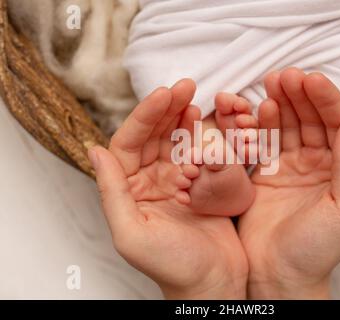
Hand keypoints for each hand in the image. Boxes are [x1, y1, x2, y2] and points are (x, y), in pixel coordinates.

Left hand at [89, 79, 247, 298]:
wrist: (213, 282)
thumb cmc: (172, 266)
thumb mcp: (132, 234)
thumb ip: (111, 193)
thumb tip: (94, 150)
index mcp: (129, 191)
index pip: (129, 143)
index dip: (145, 116)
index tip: (163, 94)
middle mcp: (149, 181)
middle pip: (153, 135)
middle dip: (166, 108)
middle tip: (184, 85)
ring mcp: (176, 180)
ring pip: (176, 139)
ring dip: (183, 116)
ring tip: (193, 97)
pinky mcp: (200, 183)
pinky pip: (198, 151)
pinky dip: (202, 135)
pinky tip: (206, 120)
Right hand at [239, 68, 339, 298]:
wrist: (278, 275)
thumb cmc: (317, 249)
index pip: (336, 124)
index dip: (325, 99)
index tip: (310, 79)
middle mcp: (316, 165)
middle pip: (310, 119)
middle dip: (300, 95)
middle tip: (285, 75)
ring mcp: (288, 168)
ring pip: (287, 126)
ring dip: (280, 104)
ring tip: (271, 83)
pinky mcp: (264, 175)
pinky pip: (264, 143)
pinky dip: (261, 126)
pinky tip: (259, 109)